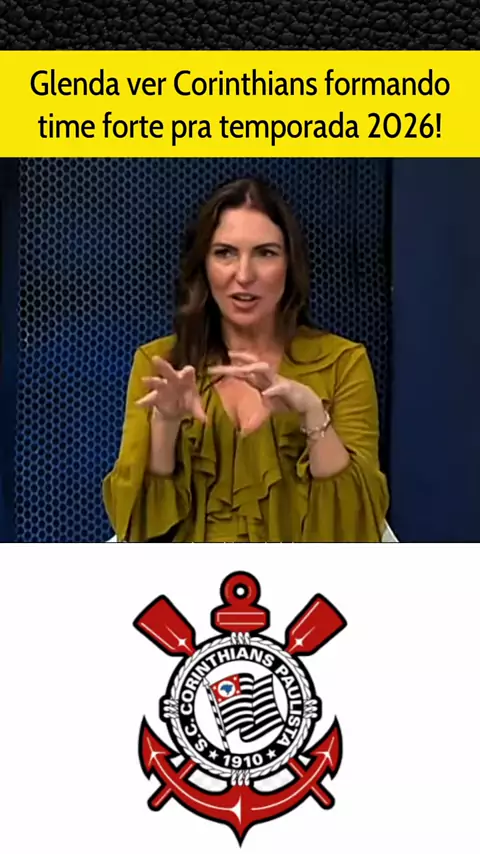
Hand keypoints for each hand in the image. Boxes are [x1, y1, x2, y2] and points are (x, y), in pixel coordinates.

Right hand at [136, 357, 206, 423]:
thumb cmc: (187, 400)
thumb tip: (205, 420)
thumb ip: (198, 411)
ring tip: (144, 380)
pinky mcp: (155, 397)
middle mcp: (173, 380)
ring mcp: (163, 387)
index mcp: (185, 379)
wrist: (176, 409)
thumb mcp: (194, 405)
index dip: (188, 371)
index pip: (187, 372)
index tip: (189, 370)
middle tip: (155, 359)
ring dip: (151, 381)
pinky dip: (144, 402)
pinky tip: (138, 404)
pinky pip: (149, 399)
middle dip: (162, 365)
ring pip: (157, 382)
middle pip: (168, 371)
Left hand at [208, 351, 324, 418]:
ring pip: (265, 370)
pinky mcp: (289, 389)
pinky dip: (273, 390)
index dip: (229, 367)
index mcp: (261, 380)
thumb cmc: (285, 401)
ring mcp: (278, 381)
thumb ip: (255, 402)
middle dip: (238, 362)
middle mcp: (268, 377)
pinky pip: (280, 388)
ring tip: (243, 369)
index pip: (242, 371)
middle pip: (251, 365)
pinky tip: (266, 393)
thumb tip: (240, 413)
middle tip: (225, 359)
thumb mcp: (266, 404)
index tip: (213, 367)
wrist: (307, 404)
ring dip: (254, 368)